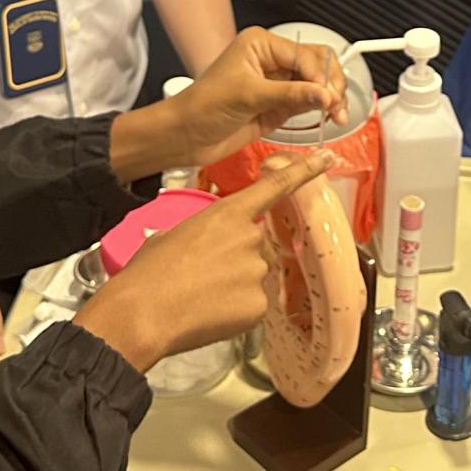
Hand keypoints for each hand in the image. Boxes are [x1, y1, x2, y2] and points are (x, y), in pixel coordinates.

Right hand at [73, 155, 327, 369]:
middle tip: (205, 275)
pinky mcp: (258, 304)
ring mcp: (257, 271)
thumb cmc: (148, 272)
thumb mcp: (174, 235)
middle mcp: (250, 238)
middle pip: (259, 246)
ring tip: (202, 297)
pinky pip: (254, 304)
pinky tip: (211, 313)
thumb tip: (210, 246)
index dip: (302, 171)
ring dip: (237, 285)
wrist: (143, 313)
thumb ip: (206, 233)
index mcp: (227, 214)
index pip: (274, 188)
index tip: (327, 157)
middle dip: (239, 259)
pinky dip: (236, 310)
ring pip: (256, 276)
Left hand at [108, 27, 345, 179]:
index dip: (320, 75)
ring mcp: (277, 84)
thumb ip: (290, 95)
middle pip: (318, 65)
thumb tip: (325, 94)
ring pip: (317, 85)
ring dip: (331, 98)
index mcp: (261, 45)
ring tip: (337, 115)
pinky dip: (322, 110)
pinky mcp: (279, 106)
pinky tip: (328, 118)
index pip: (305, 54)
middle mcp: (272, 61)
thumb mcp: (248, 96)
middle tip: (336, 105)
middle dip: (331, 84)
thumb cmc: (201, 106)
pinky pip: (309, 103)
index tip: (327, 96)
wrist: (185, 136)